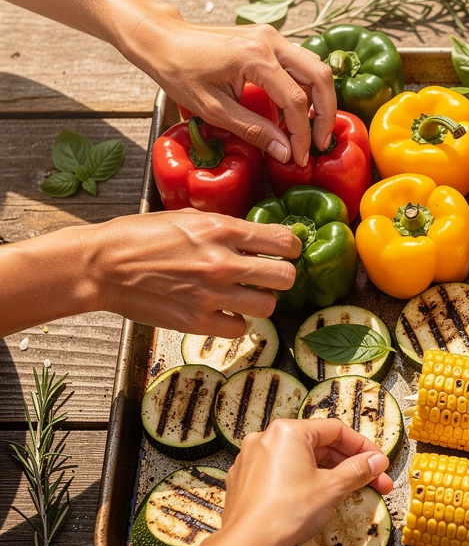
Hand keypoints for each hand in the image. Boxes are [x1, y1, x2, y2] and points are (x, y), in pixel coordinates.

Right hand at [79, 210, 299, 336]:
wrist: (100, 266)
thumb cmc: (138, 236)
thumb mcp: (186, 217)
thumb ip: (224, 227)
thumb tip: (254, 235)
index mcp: (221, 230)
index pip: (283, 241)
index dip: (290, 248)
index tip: (285, 252)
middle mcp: (222, 262)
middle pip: (286, 278)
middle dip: (281, 276)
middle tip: (269, 276)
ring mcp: (211, 295)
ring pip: (268, 306)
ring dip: (260, 301)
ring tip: (245, 295)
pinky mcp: (196, 322)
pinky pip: (239, 328)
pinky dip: (235, 321)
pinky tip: (223, 311)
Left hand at [128, 8, 335, 165]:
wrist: (163, 38)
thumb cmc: (179, 72)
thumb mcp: (213, 109)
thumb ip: (253, 130)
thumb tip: (285, 153)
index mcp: (255, 57)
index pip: (296, 100)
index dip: (302, 134)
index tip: (299, 158)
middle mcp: (270, 41)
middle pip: (320, 77)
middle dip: (326, 114)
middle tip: (320, 143)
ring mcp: (272, 36)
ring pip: (316, 67)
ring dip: (322, 100)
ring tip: (313, 130)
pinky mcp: (270, 38)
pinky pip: (302, 63)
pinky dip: (308, 88)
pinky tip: (299, 111)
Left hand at [222, 418, 393, 545]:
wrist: (248, 544)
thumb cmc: (289, 511)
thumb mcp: (333, 487)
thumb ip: (358, 470)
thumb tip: (377, 461)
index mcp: (289, 431)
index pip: (336, 431)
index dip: (362, 447)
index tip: (377, 462)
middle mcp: (267, 438)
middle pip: (317, 444)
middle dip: (347, 464)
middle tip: (371, 480)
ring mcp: (252, 459)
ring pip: (299, 459)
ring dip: (325, 472)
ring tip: (346, 491)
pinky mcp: (244, 479)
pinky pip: (280, 472)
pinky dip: (300, 480)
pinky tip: (314, 498)